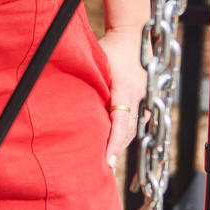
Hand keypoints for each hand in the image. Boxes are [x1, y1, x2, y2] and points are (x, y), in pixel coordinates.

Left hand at [98, 26, 145, 174]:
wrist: (132, 37)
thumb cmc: (109, 48)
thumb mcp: (95, 61)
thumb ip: (86, 80)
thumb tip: (64, 97)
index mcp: (126, 87)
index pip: (121, 122)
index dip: (114, 143)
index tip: (108, 162)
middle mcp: (139, 96)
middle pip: (128, 132)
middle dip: (116, 151)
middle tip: (103, 172)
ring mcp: (145, 100)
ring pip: (133, 130)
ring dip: (120, 145)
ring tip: (106, 165)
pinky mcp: (145, 102)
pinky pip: (135, 123)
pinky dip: (124, 135)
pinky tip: (113, 148)